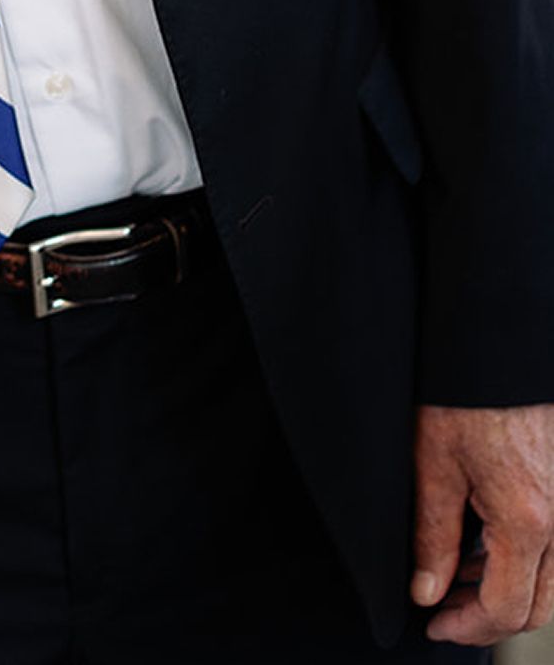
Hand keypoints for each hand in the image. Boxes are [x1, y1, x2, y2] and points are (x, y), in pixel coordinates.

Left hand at [412, 402, 553, 643]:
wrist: (497, 340)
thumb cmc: (464, 392)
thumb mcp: (433, 462)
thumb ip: (433, 535)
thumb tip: (427, 591)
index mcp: (527, 521)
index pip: (507, 609)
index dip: (467, 628)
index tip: (434, 626)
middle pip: (539, 605)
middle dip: (490, 618)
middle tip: (443, 610)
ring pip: (552, 580)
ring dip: (508, 590)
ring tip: (456, 576)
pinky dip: (523, 559)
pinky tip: (484, 543)